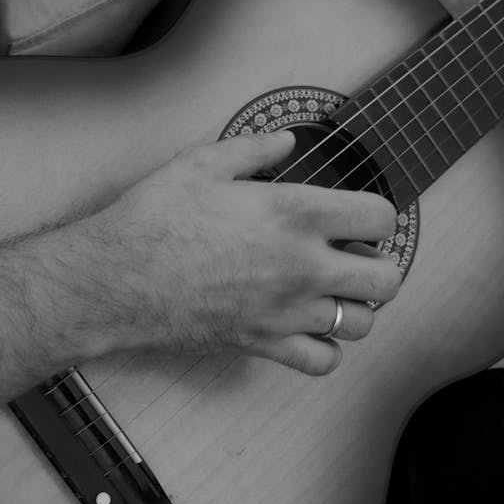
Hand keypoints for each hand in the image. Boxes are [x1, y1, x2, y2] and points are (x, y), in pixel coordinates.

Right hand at [66, 130, 399, 375]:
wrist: (116, 278)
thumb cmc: (156, 216)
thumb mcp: (202, 163)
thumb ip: (253, 148)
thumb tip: (286, 141)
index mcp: (295, 212)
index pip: (380, 217)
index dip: (378, 214)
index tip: (359, 216)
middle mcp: (303, 265)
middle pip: (386, 279)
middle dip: (379, 265)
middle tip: (354, 255)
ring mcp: (287, 311)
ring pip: (361, 324)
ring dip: (355, 306)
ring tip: (333, 290)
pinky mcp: (264, 343)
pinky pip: (321, 362)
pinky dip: (324, 349)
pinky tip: (308, 328)